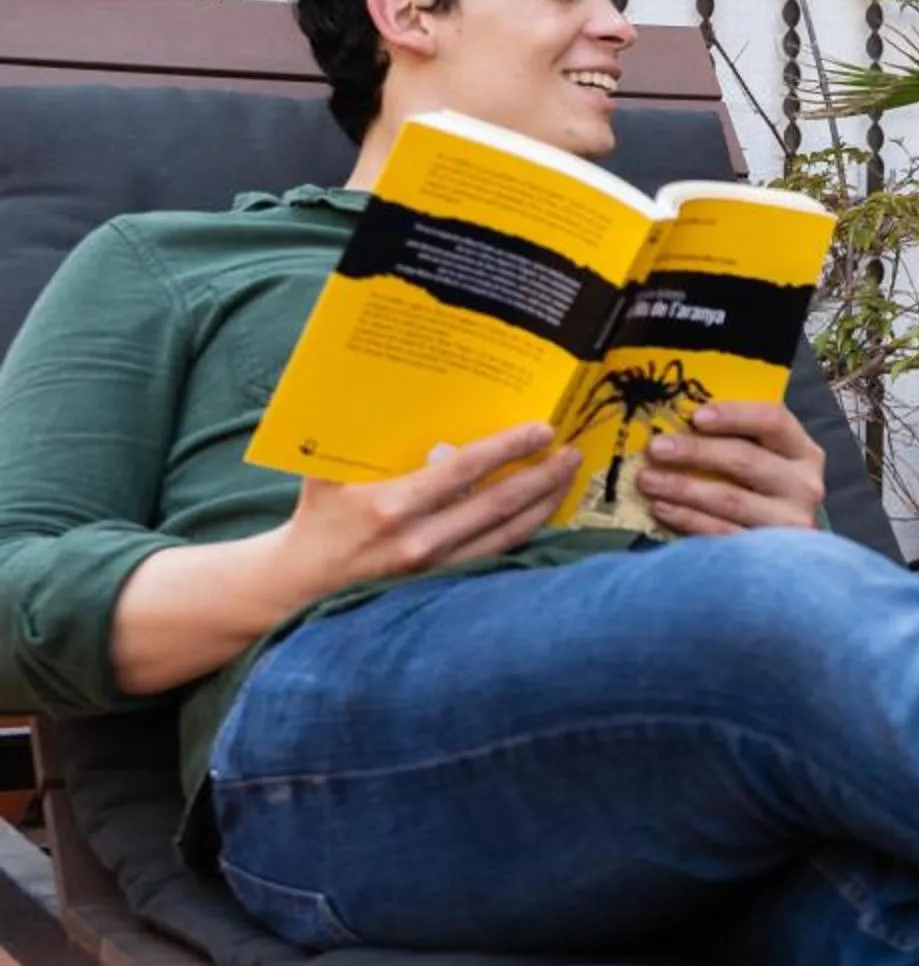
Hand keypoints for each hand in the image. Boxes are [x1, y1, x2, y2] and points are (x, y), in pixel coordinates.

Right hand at [278, 422, 579, 590]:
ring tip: (568, 474)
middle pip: (499, 503)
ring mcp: (437, 566)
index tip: (541, 429)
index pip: (465, 470)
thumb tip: (368, 380)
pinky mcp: (444, 583)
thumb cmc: (316, 519)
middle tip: (571, 450)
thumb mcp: (322, 473)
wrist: (300, 585)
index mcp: (393, 506)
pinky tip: (545, 509)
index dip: (508, 449)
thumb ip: (347, 434)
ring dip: (544, 502)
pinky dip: (526, 529)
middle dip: (541, 475)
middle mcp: (421, 539)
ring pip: (507, 532)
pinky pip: (498, 553)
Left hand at [636, 400, 826, 534]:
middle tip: (656, 448)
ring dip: (683, 487)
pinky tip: (662, 508)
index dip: (735, 416)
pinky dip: (688, 519)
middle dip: (696, 452)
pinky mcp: (766, 551)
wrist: (785, 553)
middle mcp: (804, 486)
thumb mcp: (767, 456)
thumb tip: (682, 415)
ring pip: (730, 498)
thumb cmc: (764, 487)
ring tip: (647, 479)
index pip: (774, 421)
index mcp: (804, 452)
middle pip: (746, 460)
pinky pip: (721, 531)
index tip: (696, 417)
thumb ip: (740, 436)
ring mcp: (787, 522)